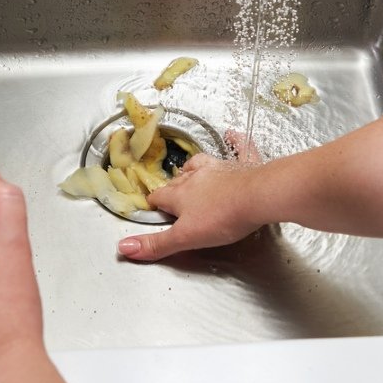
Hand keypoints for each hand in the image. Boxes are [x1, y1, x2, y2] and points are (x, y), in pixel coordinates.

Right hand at [117, 132, 263, 260]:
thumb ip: (157, 244)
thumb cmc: (222, 218)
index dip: (154, 204)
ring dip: (193, 170)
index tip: (153, 208)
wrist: (258, 196)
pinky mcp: (240, 165)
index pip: (159, 197)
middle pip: (177, 182)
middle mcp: (195, 177)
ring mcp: (218, 168)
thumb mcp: (186, 238)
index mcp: (179, 195)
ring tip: (191, 175)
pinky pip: (237, 147)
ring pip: (199, 165)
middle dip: (172, 189)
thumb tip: (123, 247)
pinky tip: (233, 134)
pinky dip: (234, 141)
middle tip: (172, 199)